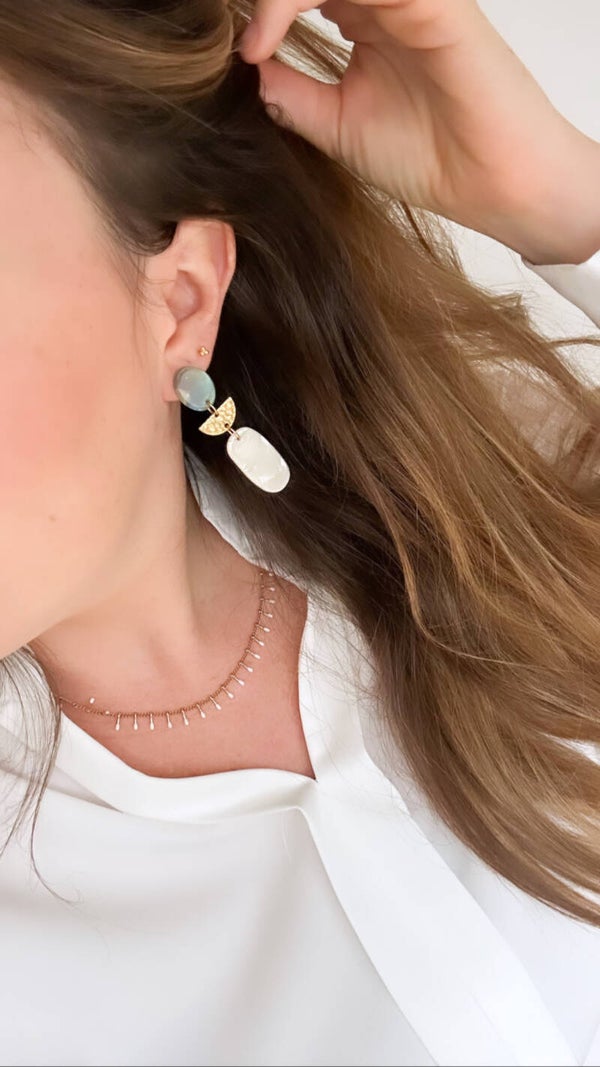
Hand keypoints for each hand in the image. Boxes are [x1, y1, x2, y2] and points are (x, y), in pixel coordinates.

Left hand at [239, 0, 599, 263]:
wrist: (489, 186)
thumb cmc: (429, 157)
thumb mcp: (338, 126)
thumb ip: (292, 96)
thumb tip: (246, 72)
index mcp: (363, 17)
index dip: (260, 10)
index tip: (236, 54)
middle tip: (236, 35)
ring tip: (253, 38)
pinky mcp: (433, 3)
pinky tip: (271, 35)